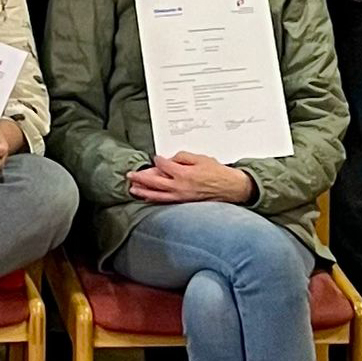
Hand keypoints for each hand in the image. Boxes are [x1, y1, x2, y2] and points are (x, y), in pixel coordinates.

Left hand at [128, 152, 254, 205]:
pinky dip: (155, 199)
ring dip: (143, 192)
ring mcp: (181, 197)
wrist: (231, 188)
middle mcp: (181, 187)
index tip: (156, 158)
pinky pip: (166, 202)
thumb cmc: (218, 174)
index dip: (158, 161)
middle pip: (155, 182)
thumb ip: (183, 157)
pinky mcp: (184, 203)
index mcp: (184, 174)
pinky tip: (147, 198)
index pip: (163, 166)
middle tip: (130, 175)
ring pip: (158, 195)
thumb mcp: (201, 158)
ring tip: (132, 189)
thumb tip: (170, 159)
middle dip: (141, 178)